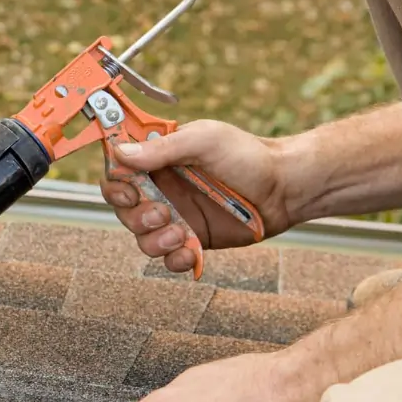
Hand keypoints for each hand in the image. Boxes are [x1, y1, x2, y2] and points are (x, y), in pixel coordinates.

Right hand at [101, 120, 295, 274]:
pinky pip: (168, 259)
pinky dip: (175, 260)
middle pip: (124, 211)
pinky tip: (191, 252)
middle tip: (162, 213)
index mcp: (158, 161)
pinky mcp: (193, 240)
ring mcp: (176, 217)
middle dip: (136, 218)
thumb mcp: (204, 140)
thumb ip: (161, 149)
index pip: (117, 174)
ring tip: (181, 234)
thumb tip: (119, 153)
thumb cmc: (248, 155)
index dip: (115, 186)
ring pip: (142, 239)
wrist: (285, 188)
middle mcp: (162, 190)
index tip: (131, 192)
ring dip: (155, 241)